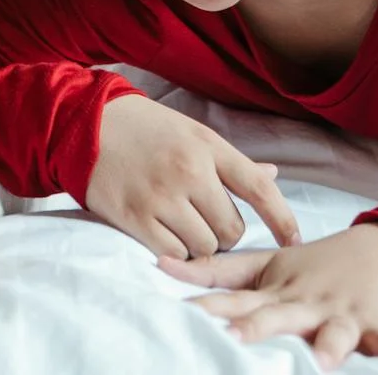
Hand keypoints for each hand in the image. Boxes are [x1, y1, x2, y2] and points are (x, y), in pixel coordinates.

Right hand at [86, 94, 300, 258]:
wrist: (84, 122)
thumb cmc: (144, 128)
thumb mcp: (191, 133)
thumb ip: (231, 161)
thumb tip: (272, 175)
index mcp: (207, 146)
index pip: (259, 187)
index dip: (283, 218)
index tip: (293, 240)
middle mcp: (188, 171)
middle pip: (231, 228)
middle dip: (223, 233)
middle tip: (204, 220)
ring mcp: (161, 196)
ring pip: (204, 246)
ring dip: (199, 246)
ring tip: (181, 226)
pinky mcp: (134, 217)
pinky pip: (174, 254)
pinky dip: (174, 252)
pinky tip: (164, 235)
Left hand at [160, 224, 377, 369]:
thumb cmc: (311, 267)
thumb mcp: (264, 265)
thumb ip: (215, 271)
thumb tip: (161, 265)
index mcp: (274, 291)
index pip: (234, 300)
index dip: (208, 308)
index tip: (180, 317)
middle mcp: (304, 303)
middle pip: (276, 317)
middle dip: (255, 330)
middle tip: (233, 340)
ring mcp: (341, 314)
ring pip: (333, 333)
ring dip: (328, 346)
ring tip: (321, 362)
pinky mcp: (376, 324)